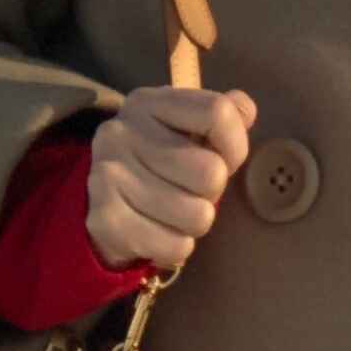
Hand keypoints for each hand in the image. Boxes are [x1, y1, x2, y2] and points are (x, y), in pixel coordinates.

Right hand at [84, 82, 258, 273]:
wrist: (105, 206)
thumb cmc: (160, 165)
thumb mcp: (189, 130)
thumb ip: (221, 117)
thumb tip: (245, 108)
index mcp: (147, 102)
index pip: (217, 113)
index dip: (235, 146)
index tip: (224, 159)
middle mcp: (121, 131)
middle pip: (211, 171)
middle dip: (212, 191)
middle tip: (191, 192)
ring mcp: (107, 174)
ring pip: (198, 215)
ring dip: (195, 223)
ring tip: (175, 215)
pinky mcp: (105, 218)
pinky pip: (176, 246)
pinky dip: (177, 247)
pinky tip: (160, 233)